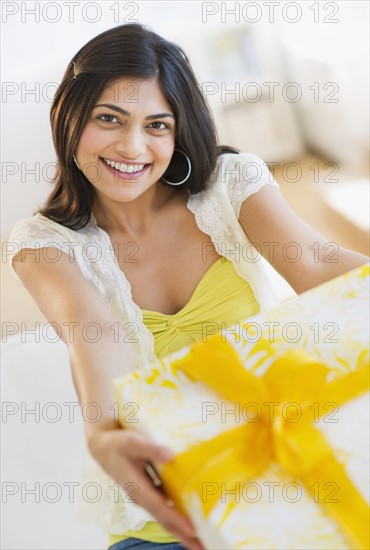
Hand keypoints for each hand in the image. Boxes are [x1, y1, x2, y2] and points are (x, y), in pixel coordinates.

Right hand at [88, 426, 204, 549]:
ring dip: (182, 531)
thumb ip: (151, 448)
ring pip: (166, 519)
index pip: (159, 507)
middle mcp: (141, 498)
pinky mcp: (149, 494)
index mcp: (137, 487)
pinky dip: (178, 519)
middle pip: (165, 521)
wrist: (103, 448)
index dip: (175, 519)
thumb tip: (171, 455)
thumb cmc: (118, 444)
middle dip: (184, 536)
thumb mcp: (132, 442)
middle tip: (205, 548)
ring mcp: (145, 498)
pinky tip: (191, 521)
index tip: (192, 530)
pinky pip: (165, 510)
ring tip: (202, 542)